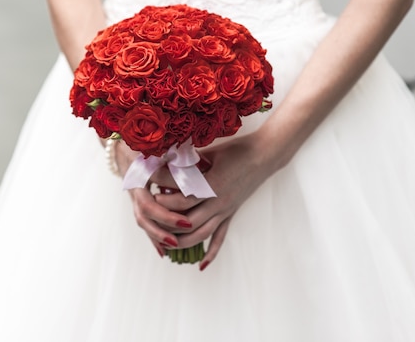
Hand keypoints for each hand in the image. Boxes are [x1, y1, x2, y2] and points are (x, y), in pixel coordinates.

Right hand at [113, 141, 196, 256]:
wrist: (124, 139)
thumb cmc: (145, 138)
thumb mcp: (158, 145)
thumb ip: (173, 155)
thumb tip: (194, 164)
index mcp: (138, 177)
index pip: (148, 205)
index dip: (166, 216)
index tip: (186, 222)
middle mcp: (134, 189)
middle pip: (143, 218)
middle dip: (162, 231)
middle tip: (182, 238)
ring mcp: (134, 196)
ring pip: (143, 222)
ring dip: (157, 236)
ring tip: (175, 247)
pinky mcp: (139, 199)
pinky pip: (145, 221)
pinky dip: (154, 236)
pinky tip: (164, 250)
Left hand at [155, 130, 278, 268]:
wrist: (265, 154)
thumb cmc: (236, 149)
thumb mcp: (210, 152)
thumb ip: (190, 162)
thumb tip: (165, 160)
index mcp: (213, 185)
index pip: (183, 198)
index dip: (165, 198)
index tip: (150, 191)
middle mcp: (219, 202)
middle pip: (188, 222)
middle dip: (167, 223)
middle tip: (150, 219)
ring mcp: (226, 210)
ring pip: (201, 234)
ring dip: (182, 242)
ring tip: (164, 244)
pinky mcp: (231, 214)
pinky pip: (220, 237)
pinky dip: (211, 253)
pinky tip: (201, 266)